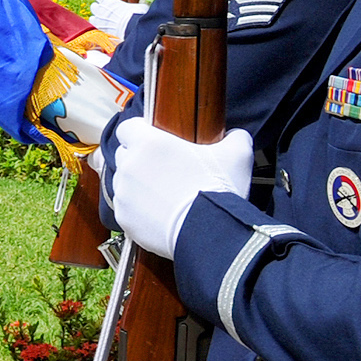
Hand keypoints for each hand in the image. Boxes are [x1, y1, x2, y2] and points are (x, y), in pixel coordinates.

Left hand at [88, 0, 139, 40]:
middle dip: (98, 8)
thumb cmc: (136, 15)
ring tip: (104, 19)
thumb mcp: (137, 6)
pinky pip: (96, 27)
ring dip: (97, 18)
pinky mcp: (102, 30)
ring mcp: (100, 21)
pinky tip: (106, 27)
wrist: (133, 28)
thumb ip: (130, 7)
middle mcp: (101, 10)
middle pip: (93, 6)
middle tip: (105, 10)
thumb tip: (137, 8)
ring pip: (92, 18)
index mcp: (108, 1)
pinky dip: (100, 27)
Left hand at [107, 118, 253, 253]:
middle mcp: (130, 165)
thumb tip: (234, 136)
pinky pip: (126, 208)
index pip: (128, 127)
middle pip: (124, 154)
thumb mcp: (237, 154)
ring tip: (162, 194)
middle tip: (162, 168)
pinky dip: (137, 209)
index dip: (139, 131)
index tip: (152, 138)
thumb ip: (234, 137)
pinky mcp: (124, 218)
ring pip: (123, 182)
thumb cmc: (219, 189)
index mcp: (149, 143)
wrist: (209, 232)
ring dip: (137, 184)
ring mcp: (124, 193)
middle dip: (138, 158)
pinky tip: (158, 213)